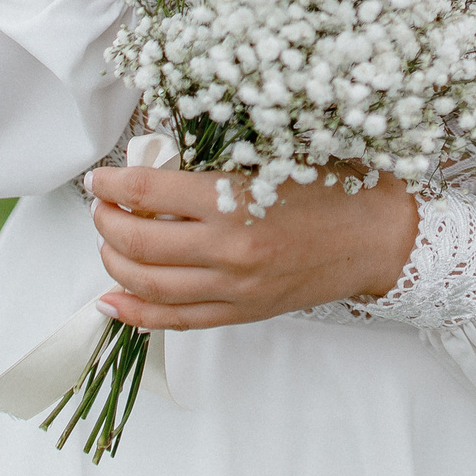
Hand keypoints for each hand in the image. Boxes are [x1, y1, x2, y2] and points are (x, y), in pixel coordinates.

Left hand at [87, 165, 419, 330]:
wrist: (377, 238)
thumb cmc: (334, 188)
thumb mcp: (276, 155)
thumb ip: (220, 160)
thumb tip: (160, 162)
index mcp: (235, 201)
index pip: (147, 193)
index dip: (111, 184)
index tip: (98, 178)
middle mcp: (228, 250)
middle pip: (137, 242)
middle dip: (105, 223)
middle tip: (100, 207)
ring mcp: (233, 287)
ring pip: (148, 284)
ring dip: (113, 263)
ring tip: (108, 243)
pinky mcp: (242, 312)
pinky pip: (175, 320)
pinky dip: (136, 312)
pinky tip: (113, 300)